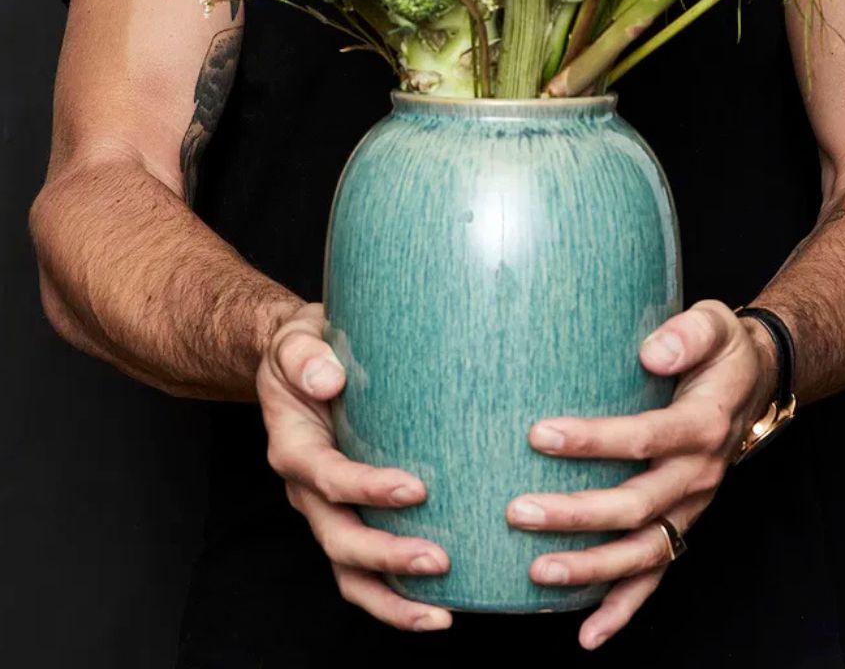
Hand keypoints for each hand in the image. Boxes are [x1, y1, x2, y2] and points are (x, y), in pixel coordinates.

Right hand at [258, 303, 452, 631]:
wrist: (300, 361)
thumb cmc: (304, 349)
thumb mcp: (296, 339)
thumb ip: (306, 355)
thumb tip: (328, 380)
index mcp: (294, 448)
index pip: (328, 477)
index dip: (367, 488)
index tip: (416, 488)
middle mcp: (306, 488)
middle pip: (338, 538)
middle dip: (386, 556)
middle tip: (440, 560)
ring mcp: (327, 509)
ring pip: (350, 570)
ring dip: (391, 596)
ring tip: (441, 614)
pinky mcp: (349, 515)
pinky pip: (365, 567)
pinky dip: (394, 594)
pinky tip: (438, 605)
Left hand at [505, 300, 777, 649]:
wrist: (754, 381)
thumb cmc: (721, 350)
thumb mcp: (713, 324)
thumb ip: (686, 333)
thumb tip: (651, 351)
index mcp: (703, 424)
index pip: (645, 438)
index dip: (594, 440)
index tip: (539, 435)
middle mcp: (699, 473)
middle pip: (636, 505)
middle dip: (575, 513)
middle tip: (517, 511)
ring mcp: (691, 505)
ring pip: (643, 550)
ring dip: (591, 568)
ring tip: (537, 573)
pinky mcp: (681, 522)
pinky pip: (656, 573)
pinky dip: (624, 607)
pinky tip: (588, 632)